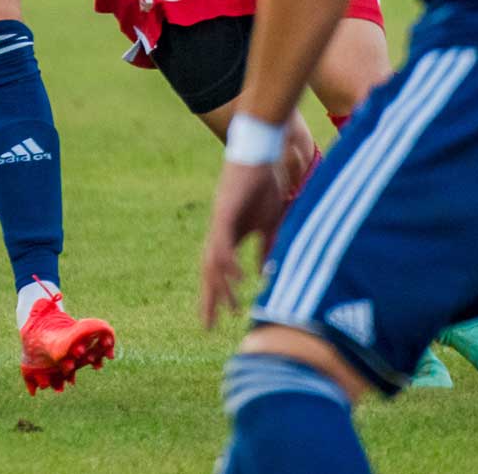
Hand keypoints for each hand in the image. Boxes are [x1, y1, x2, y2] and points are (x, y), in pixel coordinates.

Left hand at [199, 159, 286, 329]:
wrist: (260, 151)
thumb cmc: (264, 183)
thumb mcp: (268, 222)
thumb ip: (266, 247)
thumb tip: (265, 272)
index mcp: (230, 236)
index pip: (220, 271)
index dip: (219, 295)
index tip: (220, 319)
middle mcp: (220, 232)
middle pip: (210, 272)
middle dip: (211, 299)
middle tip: (209, 326)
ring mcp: (221, 222)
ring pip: (214, 261)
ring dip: (220, 286)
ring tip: (226, 308)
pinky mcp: (225, 211)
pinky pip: (223, 240)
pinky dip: (227, 260)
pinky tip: (232, 277)